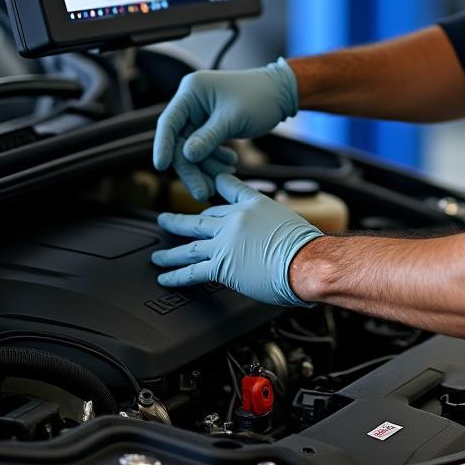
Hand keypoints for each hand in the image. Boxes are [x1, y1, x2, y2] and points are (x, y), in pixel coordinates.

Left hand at [151, 173, 321, 306]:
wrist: (306, 259)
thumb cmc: (305, 244)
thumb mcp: (287, 218)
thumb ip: (270, 222)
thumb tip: (270, 235)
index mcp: (253, 204)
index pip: (227, 195)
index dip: (214, 194)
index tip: (207, 187)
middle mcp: (235, 219)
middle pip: (201, 219)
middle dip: (180, 222)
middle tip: (165, 220)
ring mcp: (225, 242)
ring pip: (190, 245)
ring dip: (171, 252)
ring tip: (158, 255)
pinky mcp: (221, 265)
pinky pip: (192, 271)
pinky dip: (175, 275)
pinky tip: (165, 277)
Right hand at [152, 59, 297, 199]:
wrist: (282, 93)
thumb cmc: (260, 98)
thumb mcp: (234, 119)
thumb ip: (208, 138)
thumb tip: (185, 157)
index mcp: (192, 91)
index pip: (168, 122)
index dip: (163, 146)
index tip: (161, 168)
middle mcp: (192, 101)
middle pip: (180, 141)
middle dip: (192, 168)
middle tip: (203, 192)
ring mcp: (200, 113)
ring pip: (193, 148)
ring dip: (206, 166)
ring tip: (225, 177)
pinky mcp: (210, 124)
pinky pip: (205, 147)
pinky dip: (215, 159)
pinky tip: (230, 164)